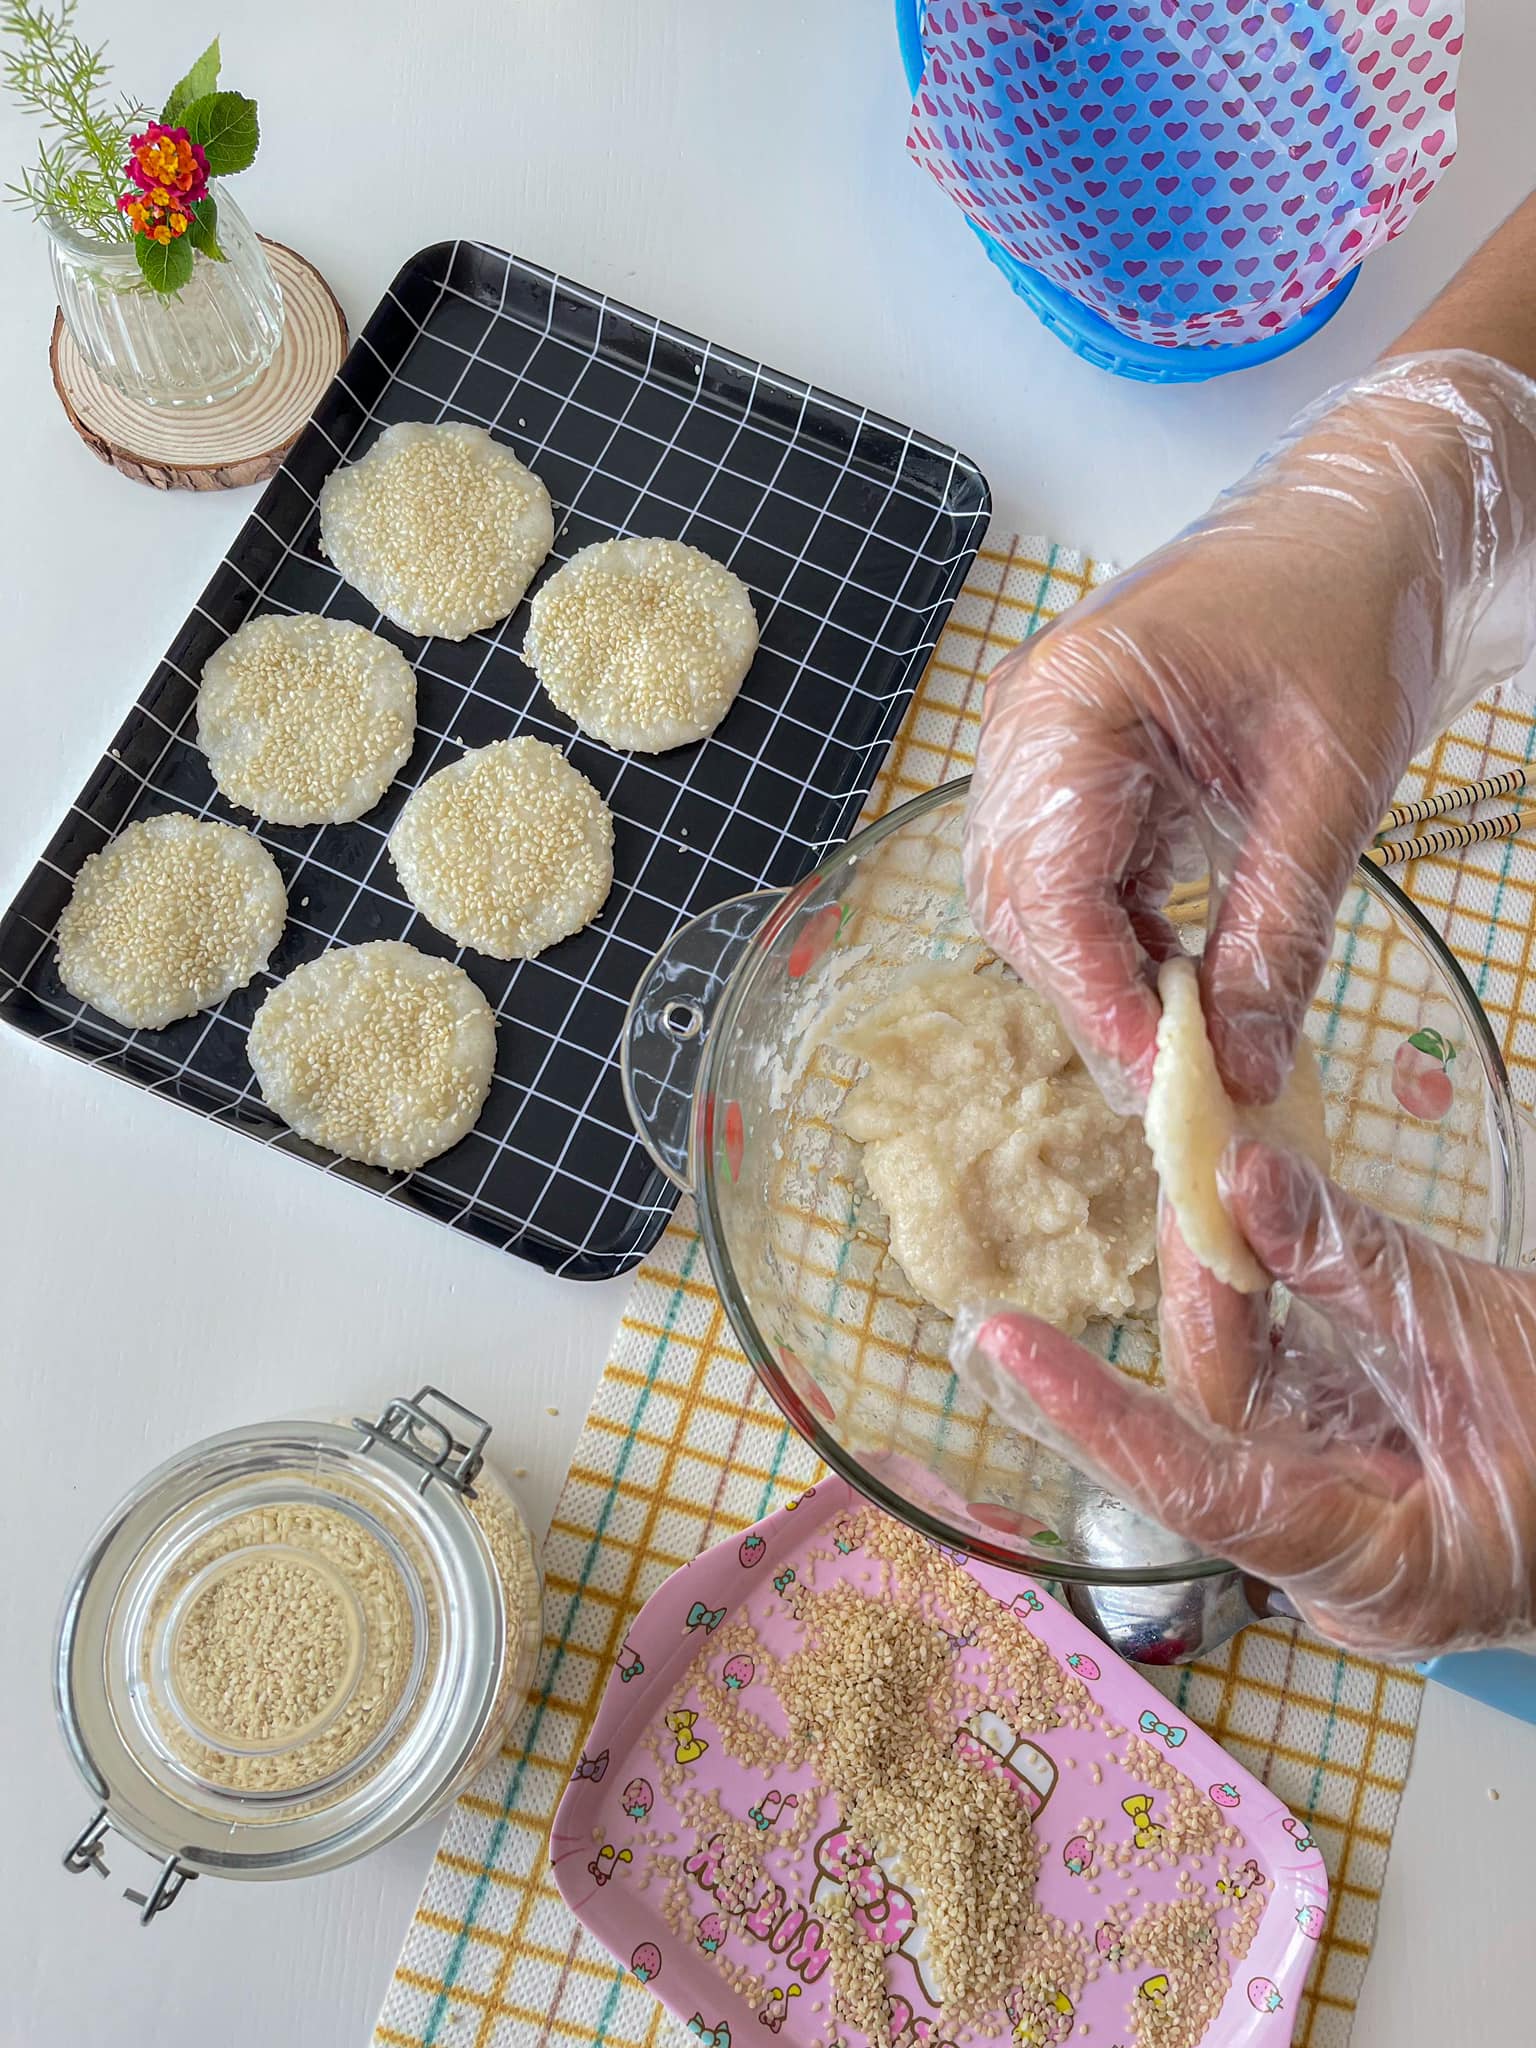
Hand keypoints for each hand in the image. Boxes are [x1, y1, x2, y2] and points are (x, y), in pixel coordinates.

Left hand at [959, 1142, 1535, 1659]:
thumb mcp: (1491, 1338)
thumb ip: (1357, 1263)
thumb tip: (1234, 1175)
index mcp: (1378, 1570)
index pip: (1199, 1487)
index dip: (1096, 1411)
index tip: (1009, 1347)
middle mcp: (1336, 1564)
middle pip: (1210, 1426)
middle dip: (1180, 1301)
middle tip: (1170, 1178)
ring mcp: (1343, 1522)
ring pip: (1240, 1401)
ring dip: (1216, 1296)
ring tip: (1194, 1182)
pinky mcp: (1356, 1477)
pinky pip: (1283, 1393)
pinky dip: (1263, 1315)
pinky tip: (1237, 1238)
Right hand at [964, 354, 1535, 1112]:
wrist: (1368, 524)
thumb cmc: (1351, 608)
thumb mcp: (1331, 783)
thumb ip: (1280, 931)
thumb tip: (1246, 1067)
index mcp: (1073, 700)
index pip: (1048, 886)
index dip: (1097, 996)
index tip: (1164, 1077)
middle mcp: (1028, 724)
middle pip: (1023, 907)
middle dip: (1097, 1003)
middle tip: (1184, 1083)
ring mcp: (1041, 746)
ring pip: (1037, 907)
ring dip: (1106, 980)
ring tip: (1191, 1039)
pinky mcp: (1075, 769)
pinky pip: (1072, 882)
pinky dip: (1121, 944)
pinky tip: (1182, 980)